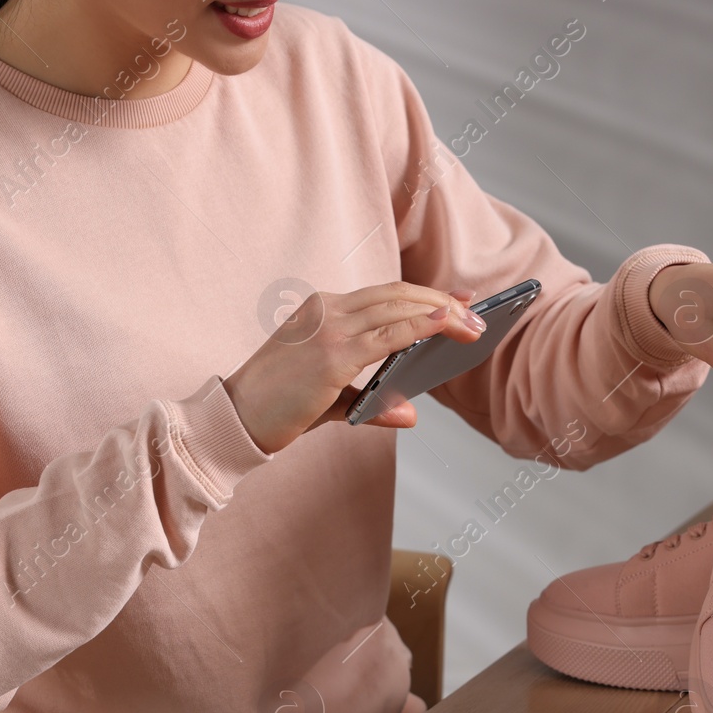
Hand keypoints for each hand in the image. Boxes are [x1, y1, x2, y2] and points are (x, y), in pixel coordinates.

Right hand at [224, 282, 483, 452]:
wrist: (236, 418)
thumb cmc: (277, 408)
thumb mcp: (329, 399)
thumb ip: (369, 401)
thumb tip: (409, 414)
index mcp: (322, 309)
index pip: (384, 294)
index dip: (424, 296)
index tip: (458, 302)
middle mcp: (327, 310)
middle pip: (397, 294)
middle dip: (441, 303)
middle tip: (476, 315)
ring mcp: (329, 328)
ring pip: (398, 307)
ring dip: (440, 314)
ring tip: (472, 326)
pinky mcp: (333, 354)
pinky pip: (388, 335)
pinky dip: (421, 326)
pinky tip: (444, 326)